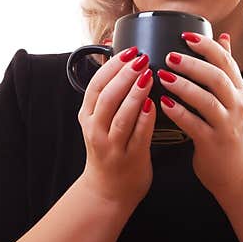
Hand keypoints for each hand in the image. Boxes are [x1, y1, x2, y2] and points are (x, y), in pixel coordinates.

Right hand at [78, 46, 155, 208]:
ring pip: (122, 115)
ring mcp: (112, 145)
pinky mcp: (130, 158)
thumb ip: (108, 93)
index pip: (96, 85)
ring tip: (149, 75)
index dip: (112, 66)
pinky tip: (155, 104)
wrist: (108, 190)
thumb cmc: (108, 150)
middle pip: (107, 97)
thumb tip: (116, 57)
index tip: (128, 51)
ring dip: (135, 93)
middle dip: (124, 75)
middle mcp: (96, 129)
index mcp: (88, 116)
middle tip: (141, 59)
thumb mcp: (98, 120)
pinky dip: (146, 118)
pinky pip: (139, 135)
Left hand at [156, 32, 242, 197]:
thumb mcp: (234, 98)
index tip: (186, 35)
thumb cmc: (228, 132)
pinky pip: (195, 125)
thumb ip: (226, 70)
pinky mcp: (214, 143)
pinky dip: (179, 113)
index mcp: (239, 91)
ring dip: (184, 86)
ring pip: (207, 100)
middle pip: (217, 78)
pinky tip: (164, 104)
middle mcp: (236, 105)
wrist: (237, 174)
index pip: (227, 61)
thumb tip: (223, 38)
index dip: (207, 46)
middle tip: (171, 56)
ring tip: (163, 76)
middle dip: (193, 64)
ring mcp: (226, 125)